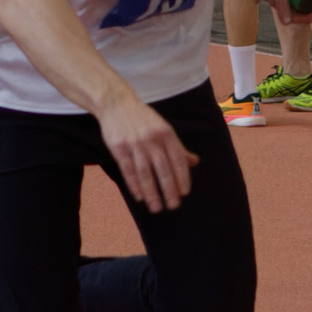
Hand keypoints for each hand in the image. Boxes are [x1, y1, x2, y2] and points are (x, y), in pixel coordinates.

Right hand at [97, 95, 197, 209]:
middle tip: (174, 206)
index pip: (177, 159)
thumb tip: (194, 162)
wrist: (117, 103)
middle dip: (169, 189)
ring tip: (156, 207)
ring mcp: (135, 144)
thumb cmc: (143, 118)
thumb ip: (178, 147)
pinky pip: (128, 170)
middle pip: (163, 169)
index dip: (182, 177)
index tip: (185, 193)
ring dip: (151, 192)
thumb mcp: (164, 128)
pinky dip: (134, 185)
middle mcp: (152, 139)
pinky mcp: (119, 148)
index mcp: (166, 133)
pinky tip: (139, 197)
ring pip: (145, 173)